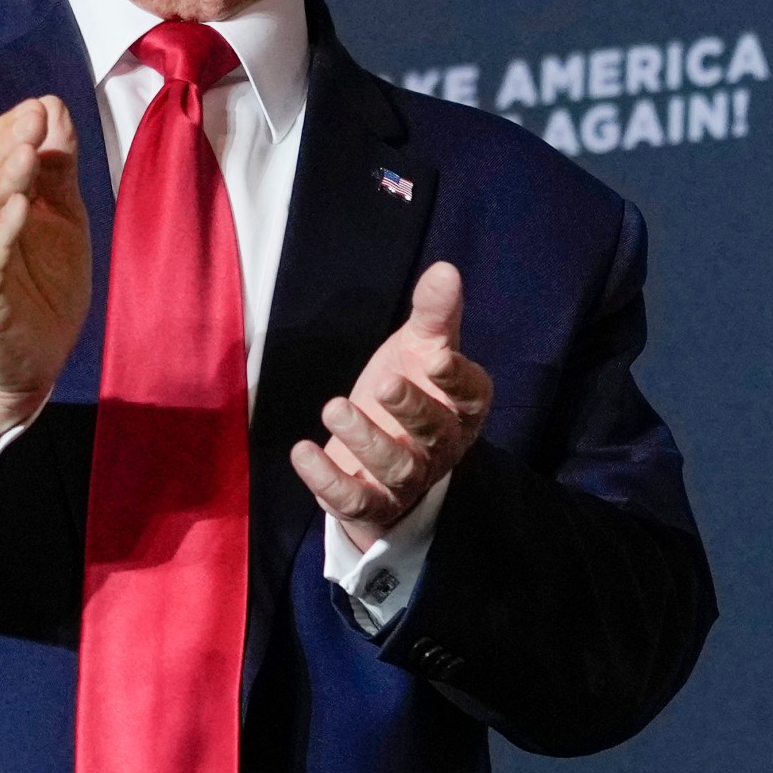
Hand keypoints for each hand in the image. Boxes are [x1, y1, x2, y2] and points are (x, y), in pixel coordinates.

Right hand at [0, 96, 91, 434]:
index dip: (7, 129)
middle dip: (5, 145)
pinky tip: (21, 208)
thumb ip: (57, 167)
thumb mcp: (61, 216)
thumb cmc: (42, 283)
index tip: (41, 107)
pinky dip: (1, 233)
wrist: (32, 361)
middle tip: (34, 118)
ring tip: (26, 154)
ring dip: (2, 182)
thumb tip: (53, 107)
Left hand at [290, 262, 491, 550]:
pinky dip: (327, 481)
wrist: (383, 451)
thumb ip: (433, 312)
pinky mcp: (372, 504)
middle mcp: (442, 448)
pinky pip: (356, 500)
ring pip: (396, 469)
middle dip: (410, 409)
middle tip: (383, 383)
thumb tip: (446, 268)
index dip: (456, 380)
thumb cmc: (411, 388)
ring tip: (333, 407)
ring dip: (365, 441)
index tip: (437, 357)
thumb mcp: (419, 347)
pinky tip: (302, 451)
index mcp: (461, 407)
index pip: (470, 395)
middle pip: (434, 434)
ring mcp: (408, 481)